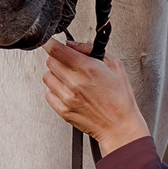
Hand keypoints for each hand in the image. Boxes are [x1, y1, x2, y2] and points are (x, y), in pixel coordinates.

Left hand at [41, 35, 149, 153]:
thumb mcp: (115, 66)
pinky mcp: (63, 110)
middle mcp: (75, 83)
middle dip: (57, 58)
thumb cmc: (120, 99)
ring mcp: (67, 98)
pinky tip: (67, 90)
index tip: (50, 42)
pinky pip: (48, 93)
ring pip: (47, 77)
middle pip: (50, 61)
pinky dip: (54, 90)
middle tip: (68, 62)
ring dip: (55, 74)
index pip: (56, 50)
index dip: (51, 43)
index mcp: (88, 69)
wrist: (119, 126)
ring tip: (68, 78)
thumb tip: (73, 44)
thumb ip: (91, 50)